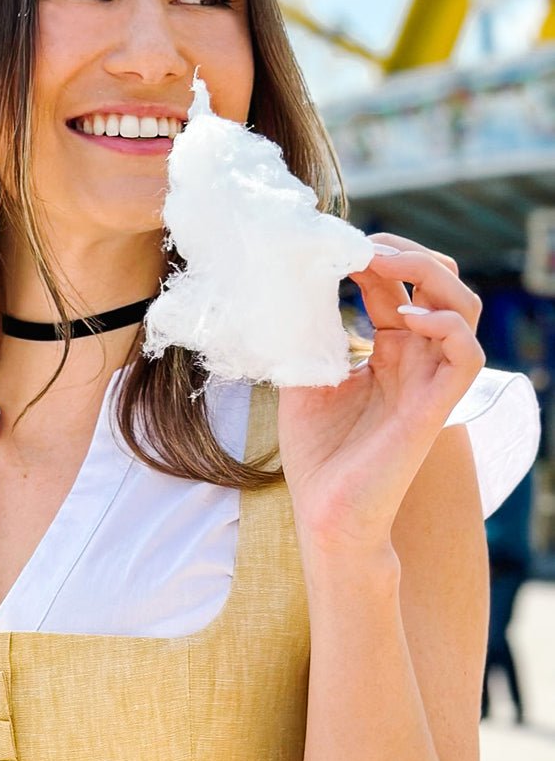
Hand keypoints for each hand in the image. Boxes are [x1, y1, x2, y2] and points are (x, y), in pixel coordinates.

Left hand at [276, 233, 484, 553]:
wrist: (326, 515)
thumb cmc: (318, 457)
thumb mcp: (303, 380)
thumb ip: (305, 333)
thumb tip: (293, 282)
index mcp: (388, 351)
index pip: (395, 284)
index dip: (372, 256)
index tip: (334, 245)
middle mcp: (416, 359)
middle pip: (437, 281)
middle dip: (404, 251)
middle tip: (361, 244)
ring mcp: (430, 381)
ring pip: (462, 304)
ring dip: (428, 272)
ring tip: (382, 262)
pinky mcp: (437, 407)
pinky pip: (468, 353)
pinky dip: (445, 324)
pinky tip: (407, 317)